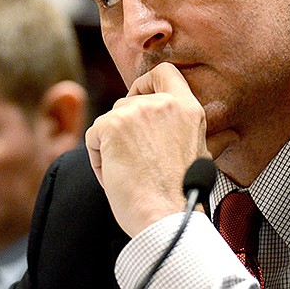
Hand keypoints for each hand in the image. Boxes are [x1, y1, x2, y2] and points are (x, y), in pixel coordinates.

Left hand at [85, 62, 209, 236]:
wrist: (167, 217)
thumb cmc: (179, 197)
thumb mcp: (196, 154)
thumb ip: (181, 130)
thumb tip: (190, 128)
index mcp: (188, 109)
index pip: (165, 73)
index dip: (146, 83)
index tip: (140, 97)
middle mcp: (162, 103)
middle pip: (128, 103)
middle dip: (125, 130)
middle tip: (136, 162)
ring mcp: (135, 111)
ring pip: (109, 122)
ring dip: (111, 146)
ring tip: (130, 174)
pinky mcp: (111, 125)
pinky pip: (93, 137)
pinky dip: (98, 159)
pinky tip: (116, 177)